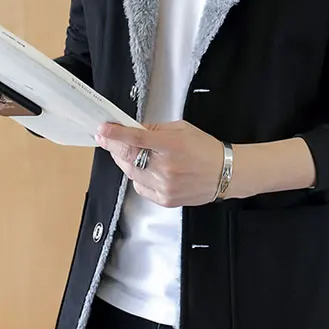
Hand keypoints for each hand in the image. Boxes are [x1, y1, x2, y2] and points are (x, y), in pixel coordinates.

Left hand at [95, 120, 223, 206]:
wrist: (226, 174)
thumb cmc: (206, 149)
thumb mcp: (182, 129)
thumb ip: (155, 129)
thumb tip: (132, 129)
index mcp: (172, 145)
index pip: (136, 139)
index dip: (116, 134)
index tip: (102, 130)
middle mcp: (166, 167)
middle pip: (128, 157)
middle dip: (114, 146)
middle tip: (107, 138)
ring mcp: (165, 186)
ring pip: (130, 172)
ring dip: (124, 160)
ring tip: (128, 152)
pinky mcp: (165, 199)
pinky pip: (139, 187)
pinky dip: (136, 176)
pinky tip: (145, 169)